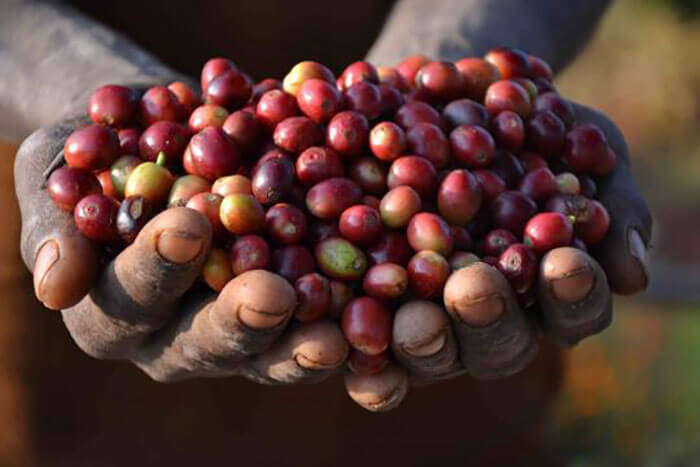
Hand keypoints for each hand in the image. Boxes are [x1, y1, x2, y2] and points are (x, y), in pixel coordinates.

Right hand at [15, 111, 348, 384]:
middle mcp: (178, 333)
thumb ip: (58, 225)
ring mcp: (240, 327)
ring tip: (337, 335)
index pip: (131, 298)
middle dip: (241, 322)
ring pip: (272, 350)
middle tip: (273, 300)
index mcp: (115, 308)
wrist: (164, 133)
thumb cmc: (99, 149)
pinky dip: (353, 317)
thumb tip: (57, 284)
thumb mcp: (59, 168)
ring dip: (305, 341)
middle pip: (209, 341)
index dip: (157, 267)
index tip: (189, 224)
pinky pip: (325, 322)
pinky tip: (383, 305)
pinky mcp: (293, 310)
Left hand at [345, 103, 651, 410]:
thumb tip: (629, 274)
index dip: (572, 292)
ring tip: (412, 314)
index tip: (566, 261)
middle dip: (486, 317)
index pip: (571, 307)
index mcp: (546, 290)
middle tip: (475, 287)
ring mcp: (425, 317)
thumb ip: (610, 204)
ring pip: (426, 349)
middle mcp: (486, 318)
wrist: (446, 100)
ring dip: (420, 338)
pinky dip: (352, 339)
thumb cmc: (527, 126)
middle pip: (494, 344)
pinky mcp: (366, 306)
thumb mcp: (579, 143)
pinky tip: (338, 336)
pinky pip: (359, 338)